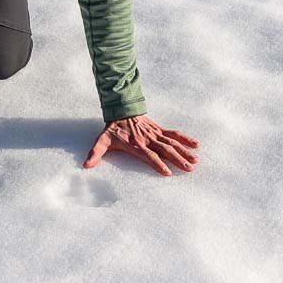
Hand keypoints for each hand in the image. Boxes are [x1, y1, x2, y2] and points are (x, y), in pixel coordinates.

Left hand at [84, 115, 200, 175]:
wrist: (121, 110)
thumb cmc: (112, 129)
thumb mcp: (102, 141)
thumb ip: (95, 153)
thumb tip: (86, 165)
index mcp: (136, 145)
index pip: (149, 156)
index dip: (158, 164)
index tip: (167, 172)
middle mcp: (148, 140)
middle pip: (165, 150)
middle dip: (178, 160)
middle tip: (189, 169)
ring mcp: (155, 134)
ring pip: (173, 143)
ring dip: (184, 152)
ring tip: (195, 161)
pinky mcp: (159, 129)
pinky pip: (174, 134)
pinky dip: (185, 139)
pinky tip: (196, 144)